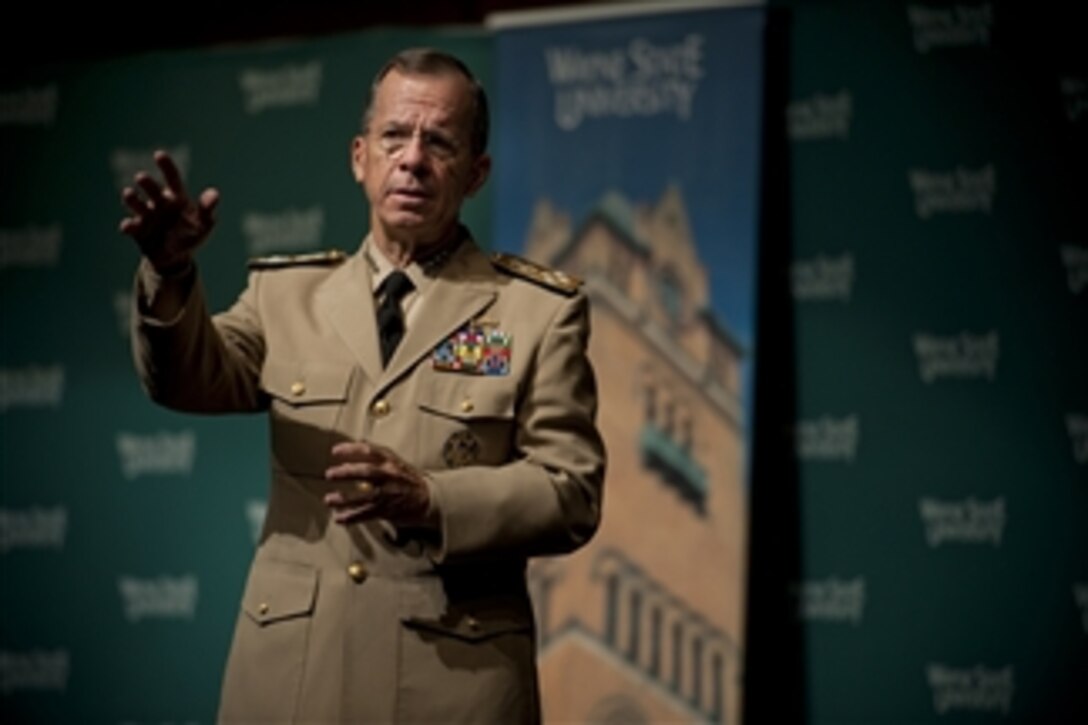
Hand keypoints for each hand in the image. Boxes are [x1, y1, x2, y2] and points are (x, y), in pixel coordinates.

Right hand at [119, 150, 218, 273]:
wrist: (174, 257)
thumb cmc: (191, 235)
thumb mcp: (204, 224)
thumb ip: (207, 209)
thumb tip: (214, 194)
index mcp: (177, 198)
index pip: (172, 178)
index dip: (166, 166)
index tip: (159, 154)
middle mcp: (159, 203)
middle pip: (152, 189)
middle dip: (147, 183)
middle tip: (141, 178)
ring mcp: (146, 215)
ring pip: (137, 203)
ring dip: (132, 199)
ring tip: (129, 193)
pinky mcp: (137, 231)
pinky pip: (130, 227)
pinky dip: (128, 225)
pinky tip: (127, 226)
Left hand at [323, 441, 433, 526]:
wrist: (429, 498)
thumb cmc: (410, 479)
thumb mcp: (396, 462)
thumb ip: (378, 457)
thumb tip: (358, 446)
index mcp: (391, 462)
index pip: (370, 451)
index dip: (351, 449)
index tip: (336, 451)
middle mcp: (389, 476)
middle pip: (365, 472)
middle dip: (346, 473)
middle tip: (330, 474)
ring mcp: (388, 494)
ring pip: (363, 496)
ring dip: (344, 499)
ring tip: (329, 499)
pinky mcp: (387, 510)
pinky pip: (366, 514)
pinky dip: (351, 517)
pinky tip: (339, 518)